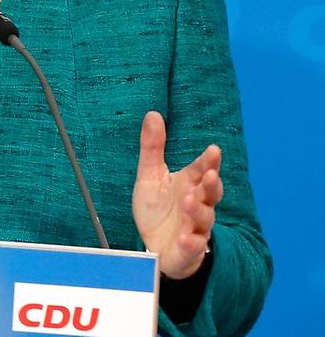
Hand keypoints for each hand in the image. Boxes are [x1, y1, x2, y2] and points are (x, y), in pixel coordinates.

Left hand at [131, 110, 222, 278]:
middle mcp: (196, 205)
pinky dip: (191, 243)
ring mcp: (194, 227)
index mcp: (189, 185)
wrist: (155, 245)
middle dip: (212, 185)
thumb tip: (152, 113)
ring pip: (203, 219)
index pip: (203, 171)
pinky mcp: (188, 249)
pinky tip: (188, 238)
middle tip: (211, 175)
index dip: (209, 162)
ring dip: (198, 211)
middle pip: (210, 194)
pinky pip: (193, 246)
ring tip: (190, 201)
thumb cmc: (157, 209)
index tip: (213, 150)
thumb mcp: (150, 175)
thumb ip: (153, 147)